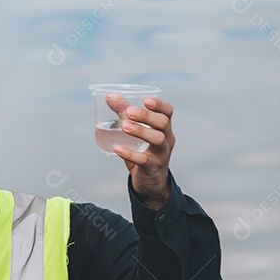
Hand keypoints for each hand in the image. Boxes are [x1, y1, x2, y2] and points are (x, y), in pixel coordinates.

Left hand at [107, 94, 175, 209]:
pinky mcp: (152, 168)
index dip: (160, 105)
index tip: (146, 99)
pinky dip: (130, 153)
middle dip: (147, 116)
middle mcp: (167, 140)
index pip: (168, 112)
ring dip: (141, 131)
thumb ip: (124, 114)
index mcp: (164, 128)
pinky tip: (117, 148)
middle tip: (129, 112)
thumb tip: (110, 96)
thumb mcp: (136, 132)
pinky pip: (144, 160)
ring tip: (123, 126)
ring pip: (157, 140)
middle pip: (163, 124)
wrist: (151, 182)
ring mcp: (161, 154)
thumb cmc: (143, 152)